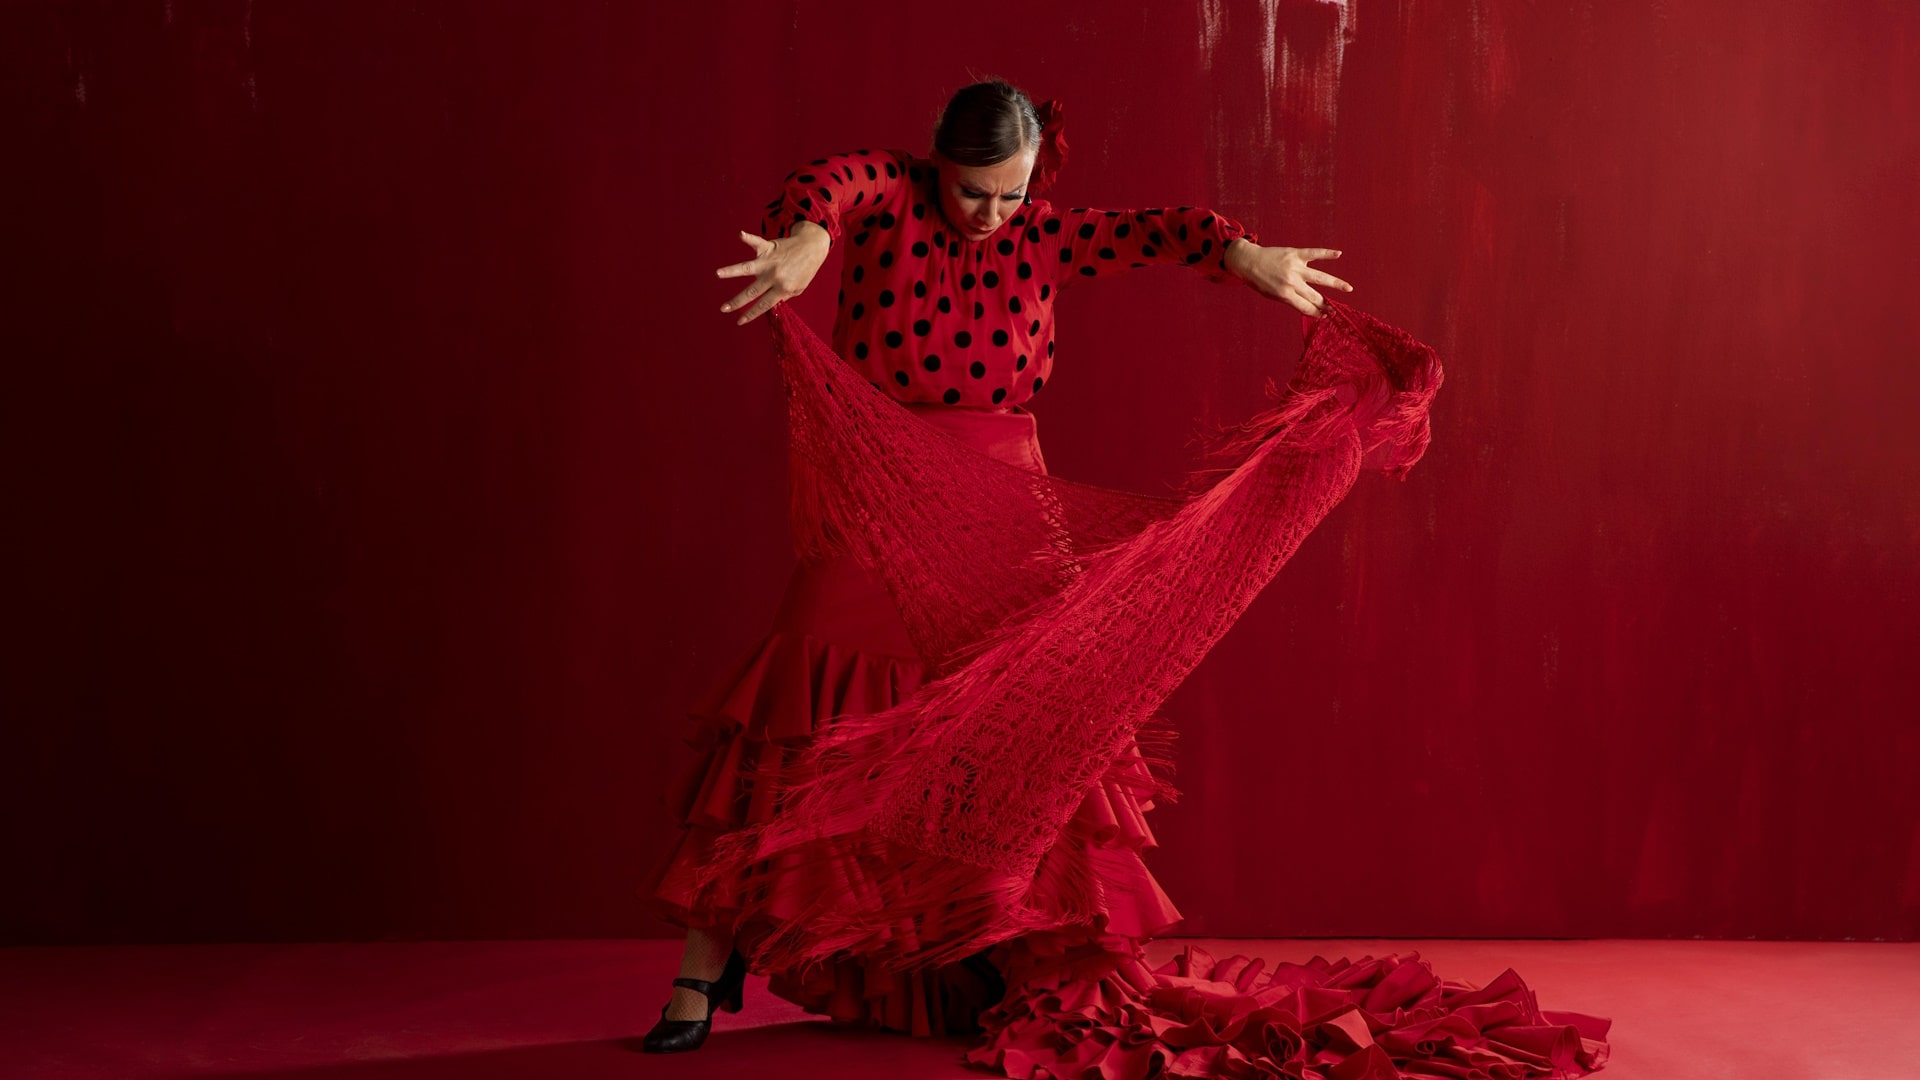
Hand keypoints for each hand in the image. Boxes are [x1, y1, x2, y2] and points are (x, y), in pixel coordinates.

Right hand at [716, 222, 830, 324]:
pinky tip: (741, 235)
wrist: (812, 248)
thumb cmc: (805, 270)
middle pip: (752, 291)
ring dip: (732, 271)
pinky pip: (756, 242)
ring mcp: (770, 262)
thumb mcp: (798, 288)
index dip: (751, 314)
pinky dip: (748, 238)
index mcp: (782, 288)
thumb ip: (783, 297)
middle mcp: (774, 276)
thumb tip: (768, 306)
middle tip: (723, 309)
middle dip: (737, 302)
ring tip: (718, 273)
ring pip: (748, 268)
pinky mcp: (768, 247)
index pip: (764, 305)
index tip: (739, 322)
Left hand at [1224, 240, 1351, 316]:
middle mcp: (1292, 282)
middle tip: (1336, 310)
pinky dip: (1327, 253)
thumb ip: (1289, 299)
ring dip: (1336, 284)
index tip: (1325, 316)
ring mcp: (1295, 267)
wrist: (1248, 261)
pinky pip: (1314, 253)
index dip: (1316, 313)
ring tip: (1348, 288)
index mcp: (1285, 294)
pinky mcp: (1296, 253)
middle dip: (1326, 305)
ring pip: (1320, 277)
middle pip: (1315, 296)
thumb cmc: (1259, 281)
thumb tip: (1308, 306)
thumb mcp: (1271, 296)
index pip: (1306, 307)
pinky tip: (1338, 253)